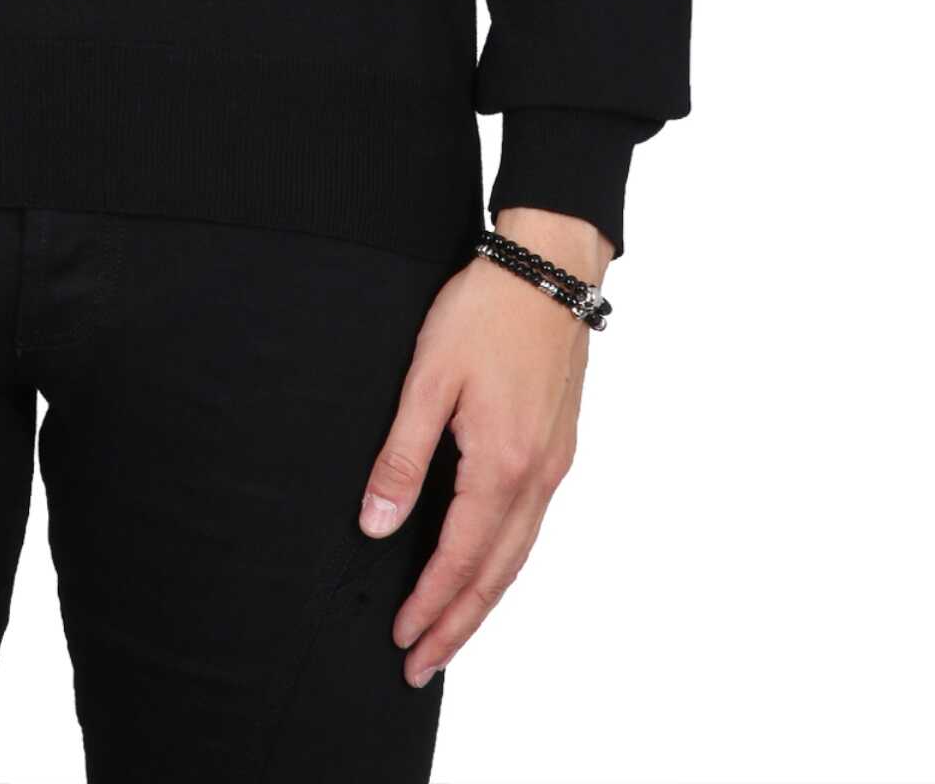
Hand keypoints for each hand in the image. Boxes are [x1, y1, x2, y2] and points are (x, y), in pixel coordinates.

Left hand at [357, 206, 611, 688]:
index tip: (402, 639)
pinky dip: (506, 562)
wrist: (548, 268)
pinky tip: (487, 567)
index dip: (430, 603)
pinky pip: (531, 526)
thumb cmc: (483, 313)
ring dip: (483, 600)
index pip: (460, 558)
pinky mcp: (559, 447)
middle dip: (458, 625)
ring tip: (451, 633)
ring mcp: (554, 464)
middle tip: (422, 665)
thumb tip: (375, 525)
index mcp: (502, 465)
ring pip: (518, 555)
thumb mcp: (428, 379)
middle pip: (496, 574)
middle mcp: (537, 477)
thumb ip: (401, 457)